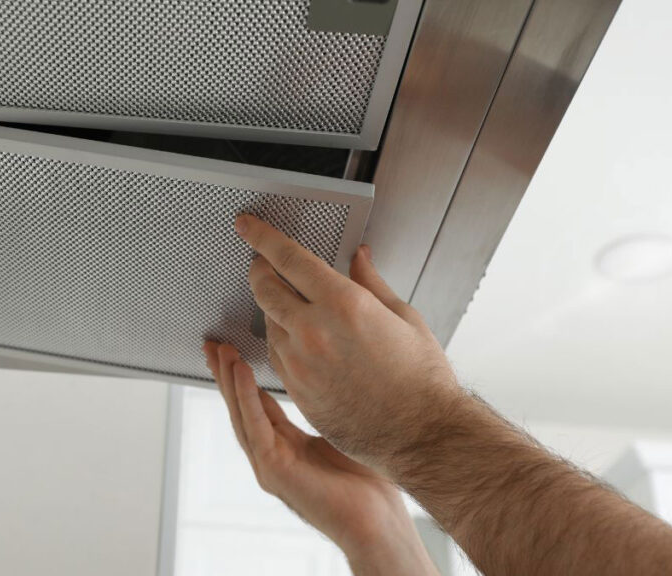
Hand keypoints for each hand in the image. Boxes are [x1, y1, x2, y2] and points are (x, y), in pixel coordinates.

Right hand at [203, 342, 438, 574]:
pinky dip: (247, 397)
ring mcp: (269, 465)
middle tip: (213, 344)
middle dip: (226, 374)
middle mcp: (272, 455)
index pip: (256, 406)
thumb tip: (337, 374)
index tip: (233, 352)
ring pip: (241, 414)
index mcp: (286, 447)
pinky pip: (256, 427)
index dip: (243, 378)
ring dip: (231, 379)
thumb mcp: (343, 432)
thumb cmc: (369, 485)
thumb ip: (330, 407)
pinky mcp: (274, 470)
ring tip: (222, 351)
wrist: (377, 522)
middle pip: (240, 407)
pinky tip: (242, 372)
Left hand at [233, 214, 460, 469]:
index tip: (249, 227)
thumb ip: (372, 282)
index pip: (288, 257)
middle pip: (265, 287)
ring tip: (291, 303)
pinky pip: (275, 354)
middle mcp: (314, 331)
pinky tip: (296, 338)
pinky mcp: (297, 390)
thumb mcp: (404, 317)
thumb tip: (359, 257)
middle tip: (261, 262)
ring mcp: (300, 363)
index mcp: (343, 304)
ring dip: (273, 307)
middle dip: (259, 269)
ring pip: (267, 322)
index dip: (262, 237)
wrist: (422, 435)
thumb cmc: (422, 380)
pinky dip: (280, 339)